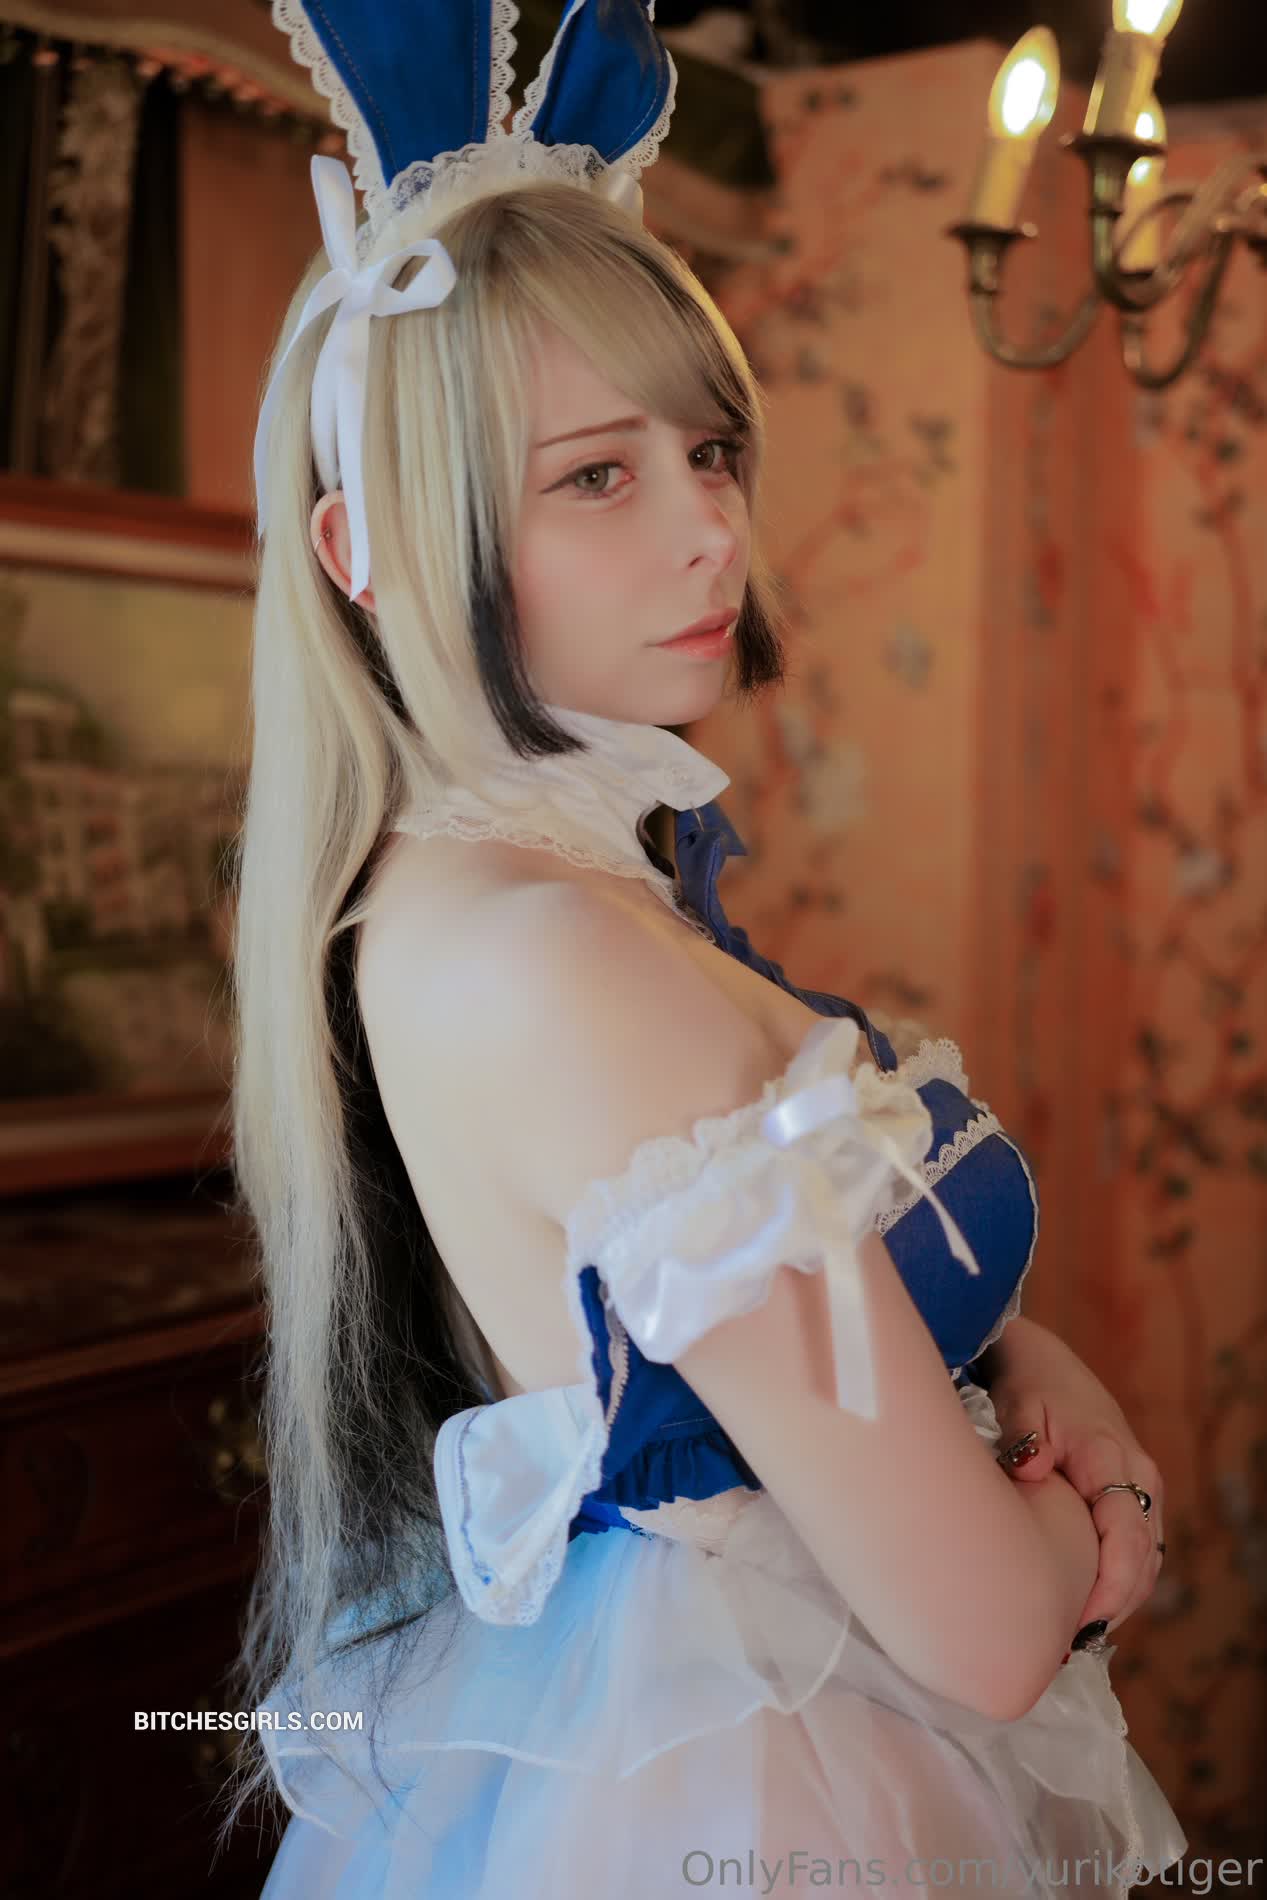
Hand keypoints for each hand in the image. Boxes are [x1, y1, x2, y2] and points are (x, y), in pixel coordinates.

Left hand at [982, 1318, 1164, 1636]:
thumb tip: (1030, 1468)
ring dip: (1119, 1603)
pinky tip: (1086, 1610)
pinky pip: (1138, 1553)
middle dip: (1113, 1609)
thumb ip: (1024, 1438)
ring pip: (1146, 1563)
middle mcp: (1140, 1479)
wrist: (1045, 1362)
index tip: (1079, 1622)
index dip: (1110, 1589)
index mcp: (1113, 1460)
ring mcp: (1142, 1490)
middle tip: (1069, 1645)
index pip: (1127, 1539)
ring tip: (1074, 1638)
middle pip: (1143, 1562)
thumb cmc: (1029, 1386)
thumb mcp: (1020, 1404)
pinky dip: (1119, 1585)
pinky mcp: (1133, 1499)